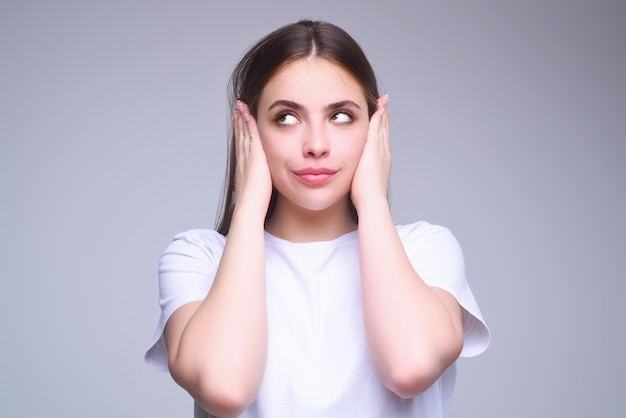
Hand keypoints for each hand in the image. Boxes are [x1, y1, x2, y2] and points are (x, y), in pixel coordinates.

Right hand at [233, 101, 272, 214]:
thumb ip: (257, 186)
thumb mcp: (255, 192)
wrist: (249, 207)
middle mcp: (243, 160)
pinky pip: (251, 135)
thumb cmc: (254, 204)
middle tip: (237, 109)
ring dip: (242, 119)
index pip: (241, 146)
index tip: (238, 123)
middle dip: (238, 122)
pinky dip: (249, 124)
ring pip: (244, 133)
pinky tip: (249, 114)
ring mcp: (247, 157)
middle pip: (240, 136)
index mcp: (243, 168)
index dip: (239, 134)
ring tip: (240, 106)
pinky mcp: (254, 156)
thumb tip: (258, 190)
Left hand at [351, 95, 390, 210]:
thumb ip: (359, 179)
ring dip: (383, 113)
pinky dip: (378, 117)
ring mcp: (380, 150)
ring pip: (382, 127)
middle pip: (385, 131)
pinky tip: (378, 106)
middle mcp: (384, 154)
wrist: (372, 201)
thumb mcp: (363, 185)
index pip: (382, 142)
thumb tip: (355, 183)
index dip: (382, 130)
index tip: (382, 120)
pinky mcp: (374, 148)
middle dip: (385, 118)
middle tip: (386, 104)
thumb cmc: (365, 198)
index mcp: (382, 162)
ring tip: (383, 101)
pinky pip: (377, 128)